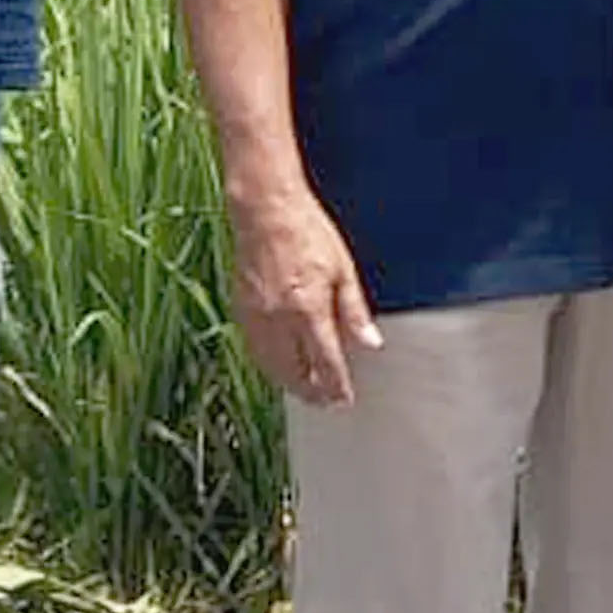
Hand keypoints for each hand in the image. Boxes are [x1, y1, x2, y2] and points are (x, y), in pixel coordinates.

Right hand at [226, 187, 384, 406]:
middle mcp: (278, 320)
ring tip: (306, 390)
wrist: (265, 211)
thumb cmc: (308, 233)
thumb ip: (355, 312)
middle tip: (327, 401)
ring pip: (270, 366)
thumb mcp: (343, 270)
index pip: (325, 362)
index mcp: (308, 310)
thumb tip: (371, 343)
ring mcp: (256, 316)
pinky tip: (280, 366)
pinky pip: (255, 350)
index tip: (344, 399)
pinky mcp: (241, 309)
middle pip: (294, 372)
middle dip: (311, 391)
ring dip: (288, 383)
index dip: (336, 385)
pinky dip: (269, 365)